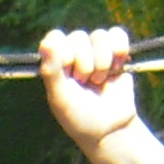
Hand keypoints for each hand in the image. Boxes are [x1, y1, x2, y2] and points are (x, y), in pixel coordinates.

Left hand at [36, 26, 139, 149]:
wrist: (109, 129)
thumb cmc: (78, 116)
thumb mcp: (60, 98)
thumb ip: (51, 71)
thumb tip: (45, 43)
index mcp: (55, 62)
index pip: (56, 38)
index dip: (64, 53)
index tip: (68, 73)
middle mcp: (74, 53)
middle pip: (78, 37)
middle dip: (84, 63)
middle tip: (84, 83)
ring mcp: (95, 51)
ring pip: (99, 36)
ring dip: (102, 62)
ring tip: (99, 81)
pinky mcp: (116, 53)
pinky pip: (117, 34)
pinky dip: (119, 50)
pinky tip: (117, 67)